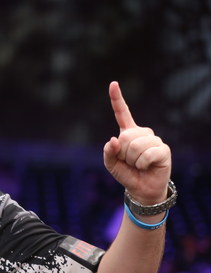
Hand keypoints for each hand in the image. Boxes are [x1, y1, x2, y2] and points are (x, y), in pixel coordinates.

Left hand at [103, 81, 170, 204]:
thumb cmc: (126, 173)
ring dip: (132, 160)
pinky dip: (141, 164)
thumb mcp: (110, 164)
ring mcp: (154, 140)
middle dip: (122, 153)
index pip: (122, 113)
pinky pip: (146, 154)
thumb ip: (108, 152)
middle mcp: (142, 133)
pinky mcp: (163, 150)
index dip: (117, 98)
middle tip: (129, 161)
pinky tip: (146, 166)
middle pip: (125, 137)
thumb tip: (113, 140)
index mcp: (128, 132)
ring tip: (138, 164)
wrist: (141, 188)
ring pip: (135, 146)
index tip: (113, 83)